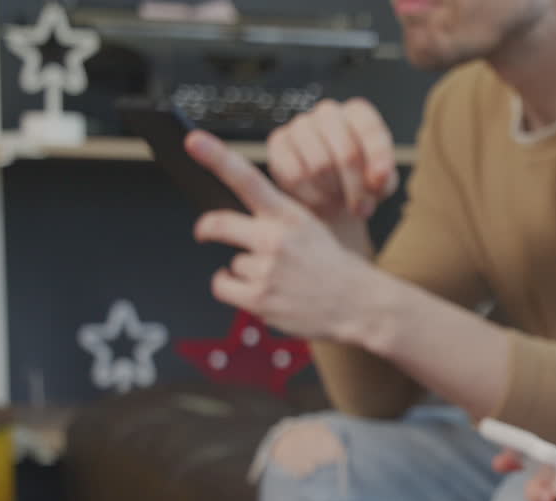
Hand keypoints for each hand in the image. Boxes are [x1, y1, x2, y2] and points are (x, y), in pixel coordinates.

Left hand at [187, 130, 380, 340]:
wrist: (360, 304)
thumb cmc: (334, 269)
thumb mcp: (311, 230)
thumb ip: (276, 220)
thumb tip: (238, 218)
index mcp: (290, 216)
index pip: (249, 180)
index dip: (217, 158)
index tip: (195, 142)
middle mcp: (277, 239)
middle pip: (218, 223)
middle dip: (207, 229)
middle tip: (206, 232)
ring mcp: (267, 270)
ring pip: (232, 262)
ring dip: (245, 271)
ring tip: (274, 279)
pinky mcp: (260, 298)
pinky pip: (223, 286)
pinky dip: (235, 290)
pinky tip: (260, 291)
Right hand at [266, 98, 398, 227]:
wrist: (327, 196)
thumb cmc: (359, 183)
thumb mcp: (380, 183)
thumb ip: (384, 178)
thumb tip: (378, 177)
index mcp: (359, 114)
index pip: (370, 130)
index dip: (378, 160)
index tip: (378, 186)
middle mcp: (329, 112)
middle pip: (346, 152)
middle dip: (356, 187)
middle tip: (360, 208)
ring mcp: (300, 125)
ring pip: (320, 165)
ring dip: (333, 192)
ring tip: (339, 200)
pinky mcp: (278, 143)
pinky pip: (295, 175)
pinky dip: (311, 195)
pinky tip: (319, 199)